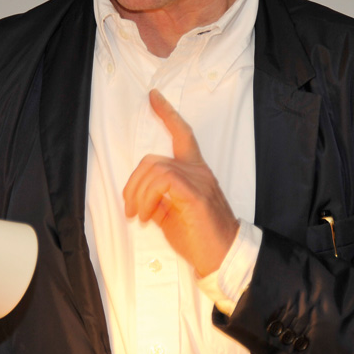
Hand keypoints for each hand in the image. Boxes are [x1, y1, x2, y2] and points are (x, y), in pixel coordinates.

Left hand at [123, 89, 238, 276]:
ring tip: (139, 215)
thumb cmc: (200, 238)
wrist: (223, 256)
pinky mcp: (195, 194)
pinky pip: (163, 181)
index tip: (154, 96)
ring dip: (138, 194)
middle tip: (130, 209)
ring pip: (155, 169)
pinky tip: (147, 216)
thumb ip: (159, 198)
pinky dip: (147, 198)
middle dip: (133, 183)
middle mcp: (198, 171)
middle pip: (154, 159)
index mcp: (195, 172)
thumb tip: (139, 195)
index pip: (182, 134)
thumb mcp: (172, 214)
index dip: (167, 113)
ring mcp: (198, 181)